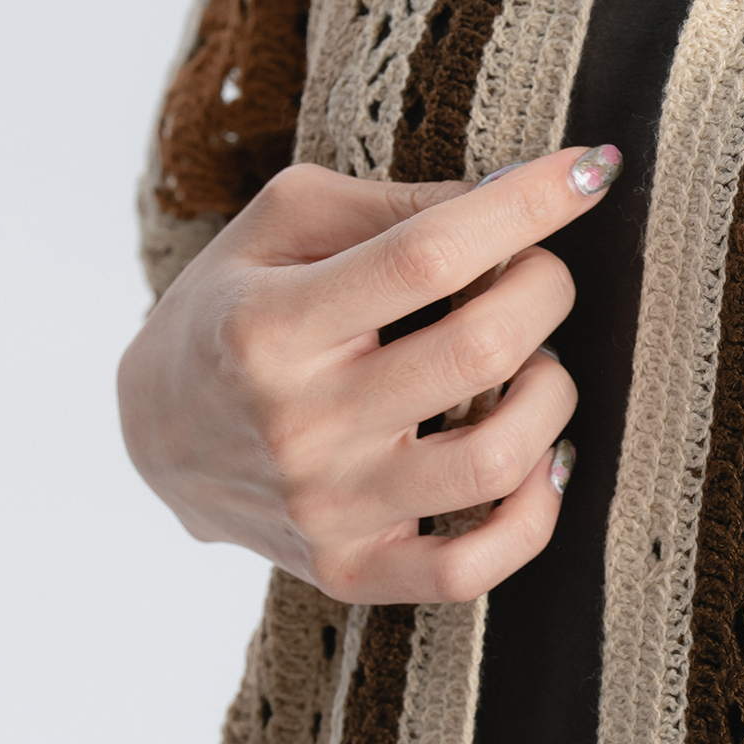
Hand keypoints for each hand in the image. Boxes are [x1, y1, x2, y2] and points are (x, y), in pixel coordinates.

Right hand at [117, 144, 621, 603]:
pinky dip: (534, 515)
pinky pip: (471, 569)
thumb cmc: (233, 309)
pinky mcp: (347, 570)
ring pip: (496, 458)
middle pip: (480, 347)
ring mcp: (325, 507)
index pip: (427, 255)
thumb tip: (516, 191)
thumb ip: (391, 203)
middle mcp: (298, 421)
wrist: (153, 435)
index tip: (590, 173)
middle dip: (544, 290)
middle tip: (537, 275)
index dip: (527, 207)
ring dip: (552, 394)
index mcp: (271, 324)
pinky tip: (541, 461)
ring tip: (535, 366)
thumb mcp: (281, 225)